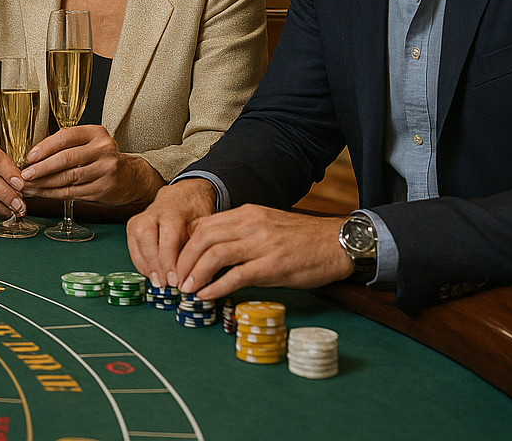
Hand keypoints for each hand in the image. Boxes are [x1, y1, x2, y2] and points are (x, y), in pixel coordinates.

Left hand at [19, 125, 161, 204]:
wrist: (130, 177)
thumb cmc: (102, 157)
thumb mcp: (89, 142)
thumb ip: (66, 145)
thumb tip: (33, 156)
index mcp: (96, 133)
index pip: (66, 137)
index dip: (45, 148)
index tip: (29, 157)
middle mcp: (103, 150)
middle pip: (66, 159)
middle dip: (41, 168)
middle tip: (25, 175)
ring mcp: (105, 170)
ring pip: (68, 178)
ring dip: (44, 184)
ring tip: (29, 186)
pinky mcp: (102, 189)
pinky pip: (72, 192)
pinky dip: (54, 193)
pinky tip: (43, 193)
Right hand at [125, 178, 216, 287]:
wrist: (181, 196)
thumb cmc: (194, 211)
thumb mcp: (203, 225)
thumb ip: (197, 246)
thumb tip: (197, 274)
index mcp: (173, 212)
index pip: (168, 239)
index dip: (170, 262)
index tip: (175, 281)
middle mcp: (152, 213)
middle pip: (147, 239)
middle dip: (155, 265)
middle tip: (165, 284)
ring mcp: (140, 218)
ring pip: (137, 243)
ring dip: (146, 266)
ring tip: (158, 283)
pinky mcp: (133, 226)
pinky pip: (132, 247)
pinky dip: (140, 263)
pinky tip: (151, 274)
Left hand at [173, 206, 353, 298]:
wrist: (336, 244)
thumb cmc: (300, 239)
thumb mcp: (266, 227)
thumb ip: (240, 234)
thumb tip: (210, 251)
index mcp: (247, 214)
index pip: (203, 225)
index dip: (183, 243)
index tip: (175, 261)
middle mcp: (251, 225)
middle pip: (202, 238)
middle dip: (182, 260)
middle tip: (175, 278)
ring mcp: (261, 245)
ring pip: (214, 255)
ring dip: (195, 273)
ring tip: (186, 289)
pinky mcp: (272, 266)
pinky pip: (236, 276)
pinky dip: (216, 287)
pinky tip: (207, 295)